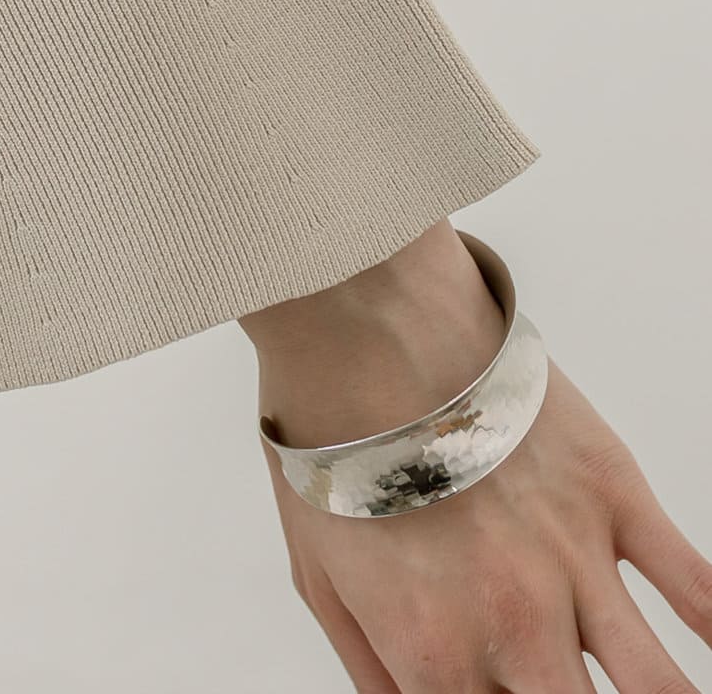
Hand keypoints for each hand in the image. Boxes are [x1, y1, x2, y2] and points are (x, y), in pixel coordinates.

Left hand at [240, 222, 711, 690]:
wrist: (360, 334)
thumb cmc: (333, 444)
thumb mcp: (319, 577)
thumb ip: (370, 668)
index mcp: (435, 656)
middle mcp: (514, 627)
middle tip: (568, 691)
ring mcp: (571, 562)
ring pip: (658, 685)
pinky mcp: (610, 493)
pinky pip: (692, 583)